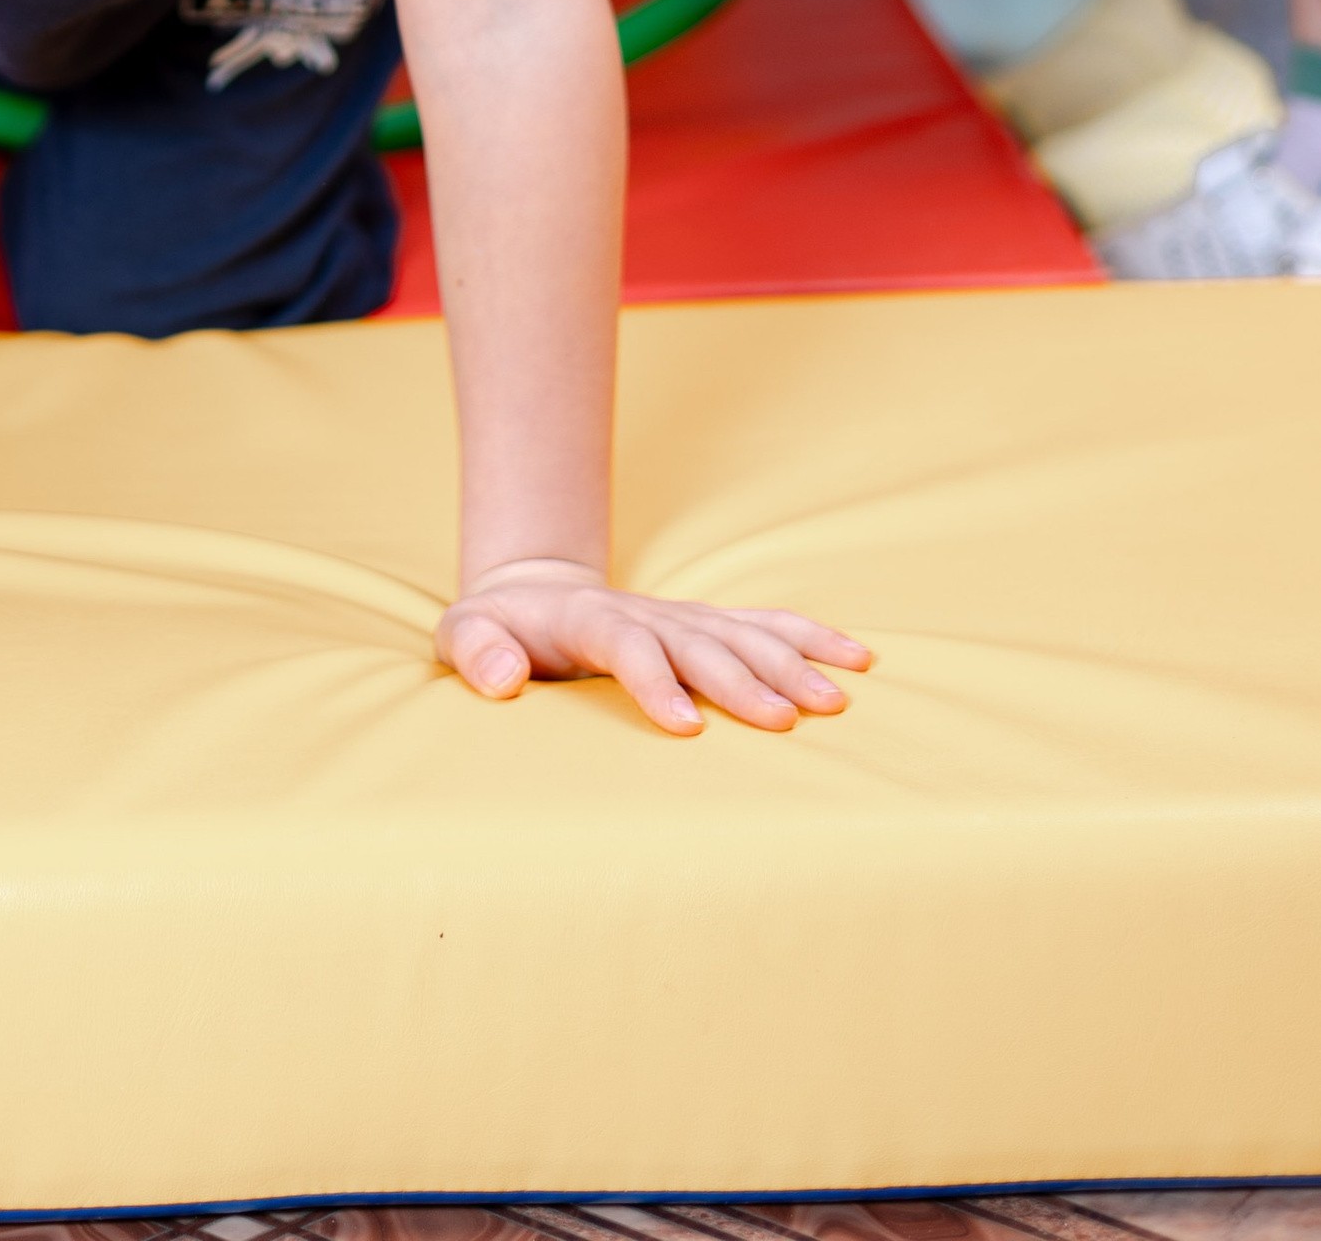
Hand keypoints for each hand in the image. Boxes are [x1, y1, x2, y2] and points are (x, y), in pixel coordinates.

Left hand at [436, 556, 869, 733]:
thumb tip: (502, 681)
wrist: (529, 594)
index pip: (627, 647)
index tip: (689, 726)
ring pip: (743, 635)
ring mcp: (681, 618)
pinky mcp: (705, 626)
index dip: (656, 683)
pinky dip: (811, 636)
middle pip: (700, 644)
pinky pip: (765, 625)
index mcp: (589, 620)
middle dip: (743, 680)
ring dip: (791, 663)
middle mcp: (646, 614)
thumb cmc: (496, 631)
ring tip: (835, 700)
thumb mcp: (463, 635)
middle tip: (788, 719)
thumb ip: (476, 653)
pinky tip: (858, 657)